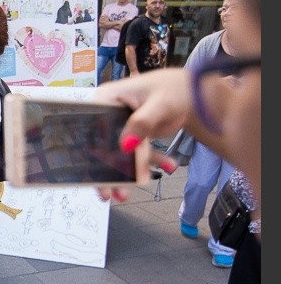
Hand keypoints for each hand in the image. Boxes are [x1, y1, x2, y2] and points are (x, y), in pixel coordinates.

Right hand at [93, 68, 189, 200]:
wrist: (193, 91)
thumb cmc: (174, 89)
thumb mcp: (160, 104)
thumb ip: (142, 123)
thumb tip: (125, 146)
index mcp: (106, 100)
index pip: (91, 127)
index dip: (90, 150)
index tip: (94, 174)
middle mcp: (109, 114)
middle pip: (100, 146)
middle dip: (106, 171)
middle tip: (108, 194)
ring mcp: (121, 127)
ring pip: (118, 155)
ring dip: (128, 174)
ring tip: (131, 192)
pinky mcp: (134, 137)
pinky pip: (136, 155)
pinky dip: (149, 164)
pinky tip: (168, 167)